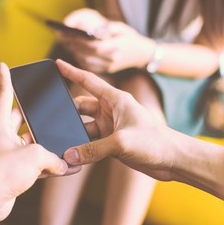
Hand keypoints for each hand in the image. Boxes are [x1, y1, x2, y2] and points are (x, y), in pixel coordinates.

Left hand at [0, 63, 75, 220]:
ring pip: (27, 143)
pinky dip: (44, 165)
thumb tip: (62, 164)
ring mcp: (3, 153)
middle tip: (48, 111)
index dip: (5, 78)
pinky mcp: (8, 171)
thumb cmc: (2, 172)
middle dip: (35, 117)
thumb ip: (52, 156)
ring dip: (43, 145)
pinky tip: (63, 169)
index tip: (3, 65)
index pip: (3, 94)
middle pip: (20, 119)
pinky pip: (29, 163)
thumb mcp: (34, 156)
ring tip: (62, 143)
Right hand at [56, 60, 177, 181]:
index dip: (71, 72)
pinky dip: (82, 149)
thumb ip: (92, 149)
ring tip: (60, 142)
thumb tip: (69, 155)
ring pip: (83, 126)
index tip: (57, 64)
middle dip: (67, 113)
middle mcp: (111, 110)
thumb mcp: (121, 143)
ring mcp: (110, 126)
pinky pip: (90, 143)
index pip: (88, 81)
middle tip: (50, 120)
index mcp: (115, 99)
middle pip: (81, 107)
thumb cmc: (155, 142)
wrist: (173, 160)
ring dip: (74, 135)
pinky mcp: (111, 142)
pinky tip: (73, 156)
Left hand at [59, 17, 155, 73]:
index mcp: (117, 47)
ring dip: (74, 53)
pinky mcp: (106, 71)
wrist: (142, 54)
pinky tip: (74, 51)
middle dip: (74, 46)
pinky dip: (79, 59)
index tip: (70, 34)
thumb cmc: (130, 37)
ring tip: (66, 43)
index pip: (95, 46)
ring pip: (86, 63)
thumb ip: (106, 28)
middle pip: (88, 55)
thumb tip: (90, 29)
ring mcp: (109, 67)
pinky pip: (89, 67)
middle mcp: (113, 59)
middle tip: (63, 38)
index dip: (81, 42)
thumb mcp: (121, 27)